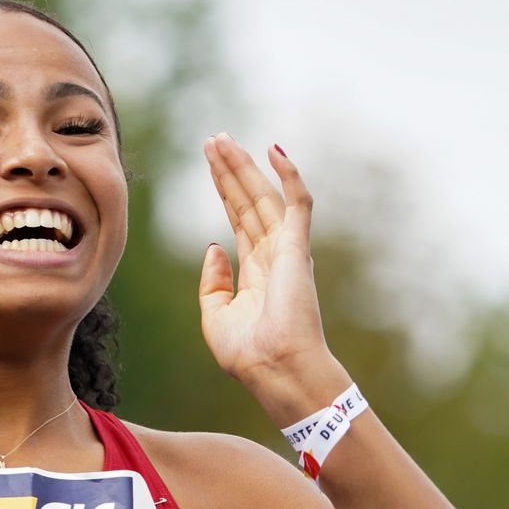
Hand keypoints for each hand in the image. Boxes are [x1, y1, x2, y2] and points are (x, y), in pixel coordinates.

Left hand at [197, 134, 328, 383]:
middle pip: (248, 201)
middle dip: (230, 170)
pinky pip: (298, 203)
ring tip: (222, 140)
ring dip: (244, 166)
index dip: (224, 191)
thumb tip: (213, 249)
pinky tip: (275, 150)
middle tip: (213, 139)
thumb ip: (212, 283)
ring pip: (264, 195)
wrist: (276, 369)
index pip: (239, 220)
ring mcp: (286, 250)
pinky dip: (289, 175)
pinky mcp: (297, 247)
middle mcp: (273, 255)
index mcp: (257, 272)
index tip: (210, 163)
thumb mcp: (215, 317)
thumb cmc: (250, 355)